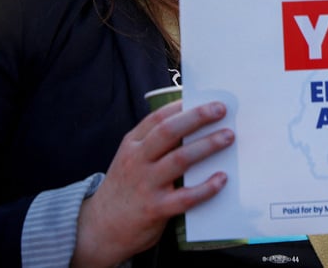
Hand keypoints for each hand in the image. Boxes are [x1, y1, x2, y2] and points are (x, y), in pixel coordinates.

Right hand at [72, 99, 233, 266]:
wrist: (100, 229)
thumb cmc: (124, 191)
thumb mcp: (129, 161)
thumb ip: (152, 146)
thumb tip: (192, 129)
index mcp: (131, 146)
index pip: (157, 118)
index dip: (181, 106)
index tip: (203, 98)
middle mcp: (137, 161)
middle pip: (169, 132)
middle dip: (197, 117)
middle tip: (221, 109)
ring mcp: (146, 185)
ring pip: (180, 159)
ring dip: (207, 145)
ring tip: (227, 137)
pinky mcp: (155, 209)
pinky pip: (185, 197)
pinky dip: (206, 187)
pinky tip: (221, 179)